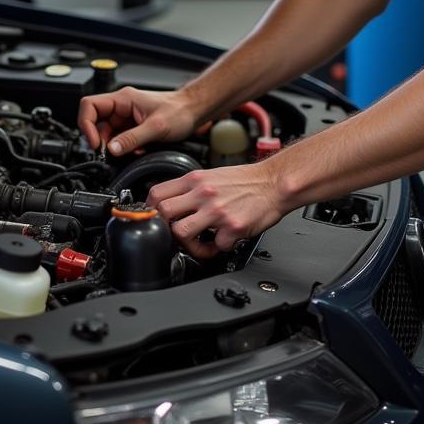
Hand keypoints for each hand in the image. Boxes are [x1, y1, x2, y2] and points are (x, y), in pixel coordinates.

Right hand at [78, 86, 197, 155]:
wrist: (194, 111)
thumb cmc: (179, 111)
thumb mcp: (156, 127)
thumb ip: (132, 138)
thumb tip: (111, 149)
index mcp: (123, 99)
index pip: (90, 106)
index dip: (87, 125)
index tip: (95, 143)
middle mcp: (121, 106)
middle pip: (95, 122)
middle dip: (100, 140)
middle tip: (109, 153)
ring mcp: (126, 116)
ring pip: (106, 133)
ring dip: (113, 146)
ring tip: (127, 152)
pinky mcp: (132, 127)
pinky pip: (118, 139)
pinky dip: (123, 148)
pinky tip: (135, 151)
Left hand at [147, 160, 286, 258]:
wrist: (275, 182)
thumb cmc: (245, 180)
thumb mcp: (211, 174)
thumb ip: (190, 188)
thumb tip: (172, 202)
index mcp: (196, 179)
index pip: (157, 192)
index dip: (148, 208)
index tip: (152, 217)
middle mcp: (203, 194)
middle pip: (163, 213)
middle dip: (164, 227)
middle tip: (173, 233)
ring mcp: (217, 211)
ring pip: (181, 234)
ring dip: (187, 244)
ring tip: (198, 242)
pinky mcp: (232, 228)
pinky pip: (214, 247)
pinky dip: (217, 248)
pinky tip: (222, 240)